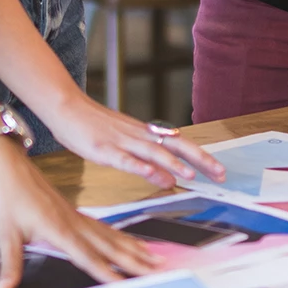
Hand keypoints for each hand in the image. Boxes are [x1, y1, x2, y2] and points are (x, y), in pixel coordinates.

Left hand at [0, 137, 156, 287]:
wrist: (8, 164)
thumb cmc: (6, 194)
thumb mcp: (4, 231)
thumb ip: (10, 263)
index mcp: (58, 229)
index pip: (88, 257)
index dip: (108, 273)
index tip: (127, 285)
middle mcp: (74, 223)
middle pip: (111, 247)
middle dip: (136, 261)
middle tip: (160, 271)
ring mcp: (77, 217)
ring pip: (112, 237)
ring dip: (135, 249)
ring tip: (157, 260)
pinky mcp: (75, 213)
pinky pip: (105, 228)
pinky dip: (122, 238)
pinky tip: (131, 243)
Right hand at [38, 89, 226, 189]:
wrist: (66, 107)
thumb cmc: (93, 126)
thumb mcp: (125, 146)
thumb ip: (148, 163)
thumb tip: (172, 180)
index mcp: (145, 135)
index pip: (180, 145)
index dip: (202, 157)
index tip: (220, 170)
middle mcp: (139, 136)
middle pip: (176, 147)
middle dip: (200, 160)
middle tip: (221, 174)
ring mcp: (122, 142)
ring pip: (153, 153)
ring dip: (174, 164)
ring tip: (192, 175)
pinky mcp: (104, 149)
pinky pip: (125, 159)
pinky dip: (140, 167)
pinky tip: (152, 175)